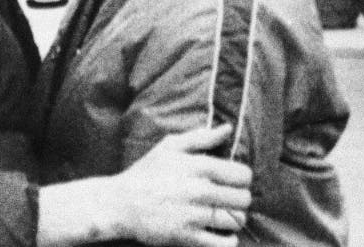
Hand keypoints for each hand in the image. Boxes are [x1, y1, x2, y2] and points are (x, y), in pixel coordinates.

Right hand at [110, 124, 252, 246]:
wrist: (120, 203)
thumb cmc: (147, 173)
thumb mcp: (169, 147)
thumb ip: (200, 137)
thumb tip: (228, 128)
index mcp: (196, 166)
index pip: (242, 175)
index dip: (241, 178)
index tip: (231, 181)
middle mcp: (198, 190)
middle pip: (243, 199)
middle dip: (238, 198)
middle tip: (226, 198)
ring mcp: (193, 215)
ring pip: (236, 220)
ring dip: (233, 219)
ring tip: (220, 214)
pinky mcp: (188, 237)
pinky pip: (224, 243)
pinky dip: (228, 240)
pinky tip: (219, 233)